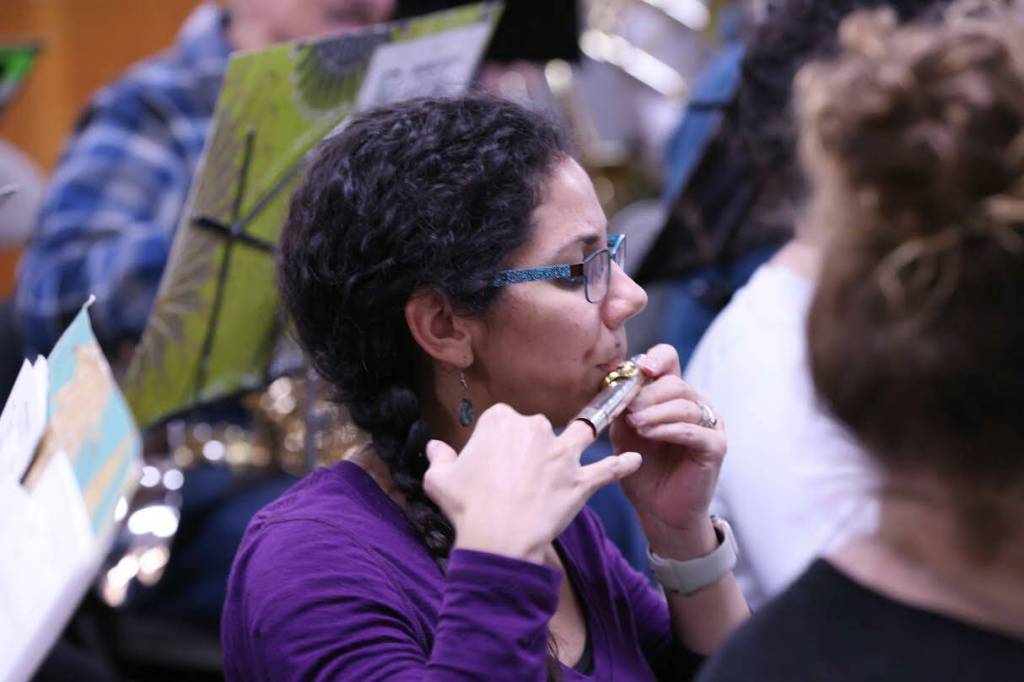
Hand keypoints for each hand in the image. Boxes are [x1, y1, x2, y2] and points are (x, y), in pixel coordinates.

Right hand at [423, 403, 641, 563]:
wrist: (499, 538)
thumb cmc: (467, 507)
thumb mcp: (440, 479)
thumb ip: (439, 459)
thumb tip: (434, 448)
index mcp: (501, 420)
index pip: (502, 420)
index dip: (497, 441)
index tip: (492, 461)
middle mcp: (535, 427)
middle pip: (538, 427)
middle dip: (534, 445)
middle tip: (522, 475)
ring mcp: (562, 454)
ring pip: (580, 435)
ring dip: (589, 435)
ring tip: (605, 427)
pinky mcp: (581, 480)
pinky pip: (608, 469)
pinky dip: (622, 465)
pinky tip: (635, 459)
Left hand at [612, 344, 726, 552]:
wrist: (658, 509)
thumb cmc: (642, 470)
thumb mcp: (624, 433)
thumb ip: (622, 408)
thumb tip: (615, 385)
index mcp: (673, 395)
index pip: (669, 359)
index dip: (655, 359)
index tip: (639, 370)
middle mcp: (696, 404)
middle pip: (674, 383)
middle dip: (647, 395)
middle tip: (627, 412)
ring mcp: (709, 424)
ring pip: (684, 404)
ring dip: (655, 412)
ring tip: (634, 425)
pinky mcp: (715, 446)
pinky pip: (693, 430)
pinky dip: (668, 429)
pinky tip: (649, 434)